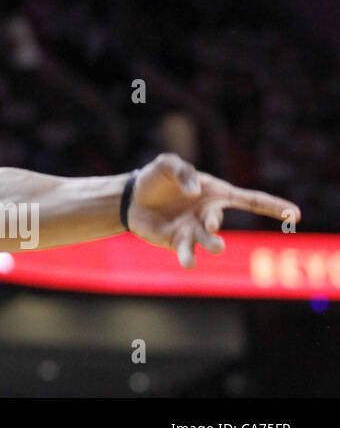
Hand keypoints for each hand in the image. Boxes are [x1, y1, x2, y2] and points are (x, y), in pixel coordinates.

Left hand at [126, 153, 300, 268]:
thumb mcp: (166, 164)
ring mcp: (194, 230)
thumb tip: (195, 192)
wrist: (131, 199)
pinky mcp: (178, 243)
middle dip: (214, 223)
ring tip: (214, 246)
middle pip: (218, 221)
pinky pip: (187, 252)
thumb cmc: (155, 179)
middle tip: (209, 224)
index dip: (274, 207)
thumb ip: (182, 170)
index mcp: (215, 193)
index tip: (296, 215)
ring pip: (208, 242)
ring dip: (211, 245)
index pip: (250, 200)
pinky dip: (188, 258)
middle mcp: (208, 214)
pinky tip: (188, 263)